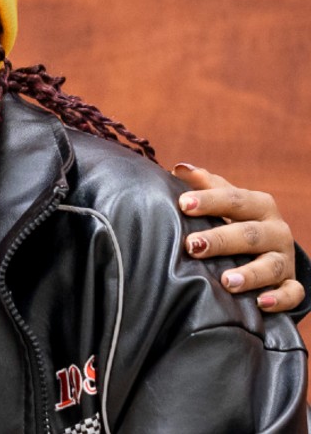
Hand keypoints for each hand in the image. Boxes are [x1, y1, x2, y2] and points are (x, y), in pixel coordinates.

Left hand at [173, 164, 303, 312]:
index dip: (209, 200)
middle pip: (250, 234)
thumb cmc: (236, 219)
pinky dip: (279, 299)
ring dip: (250, 274)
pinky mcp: (290, 282)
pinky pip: (292, 293)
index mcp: (259, 205)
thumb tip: (180, 168)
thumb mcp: (225, 201)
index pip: (234, 199)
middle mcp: (275, 230)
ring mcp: (284, 258)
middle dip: (221, 240)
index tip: (183, 203)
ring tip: (227, 281)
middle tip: (193, 245)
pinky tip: (260, 304)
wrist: (269, 248)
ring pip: (271, 265)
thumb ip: (205, 184)